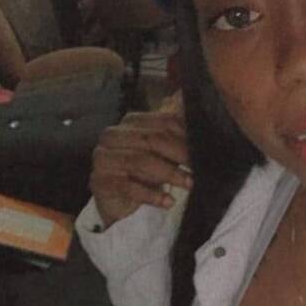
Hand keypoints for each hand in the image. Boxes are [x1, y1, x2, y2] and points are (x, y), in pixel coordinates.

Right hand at [90, 103, 192, 226]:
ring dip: (170, 174)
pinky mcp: (100, 181)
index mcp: (130, 122)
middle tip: (200, 168)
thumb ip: (175, 132)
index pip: (163, 122)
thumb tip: (190, 103)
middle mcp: (112, 136)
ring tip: (189, 184)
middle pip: (152, 140)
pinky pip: (129, 187)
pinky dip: (152, 195)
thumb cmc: (142, 173)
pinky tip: (169, 201)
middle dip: (180, 154)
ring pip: (141, 161)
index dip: (186, 136)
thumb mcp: (161, 152)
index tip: (205, 150)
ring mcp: (103, 158)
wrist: (116, 200)